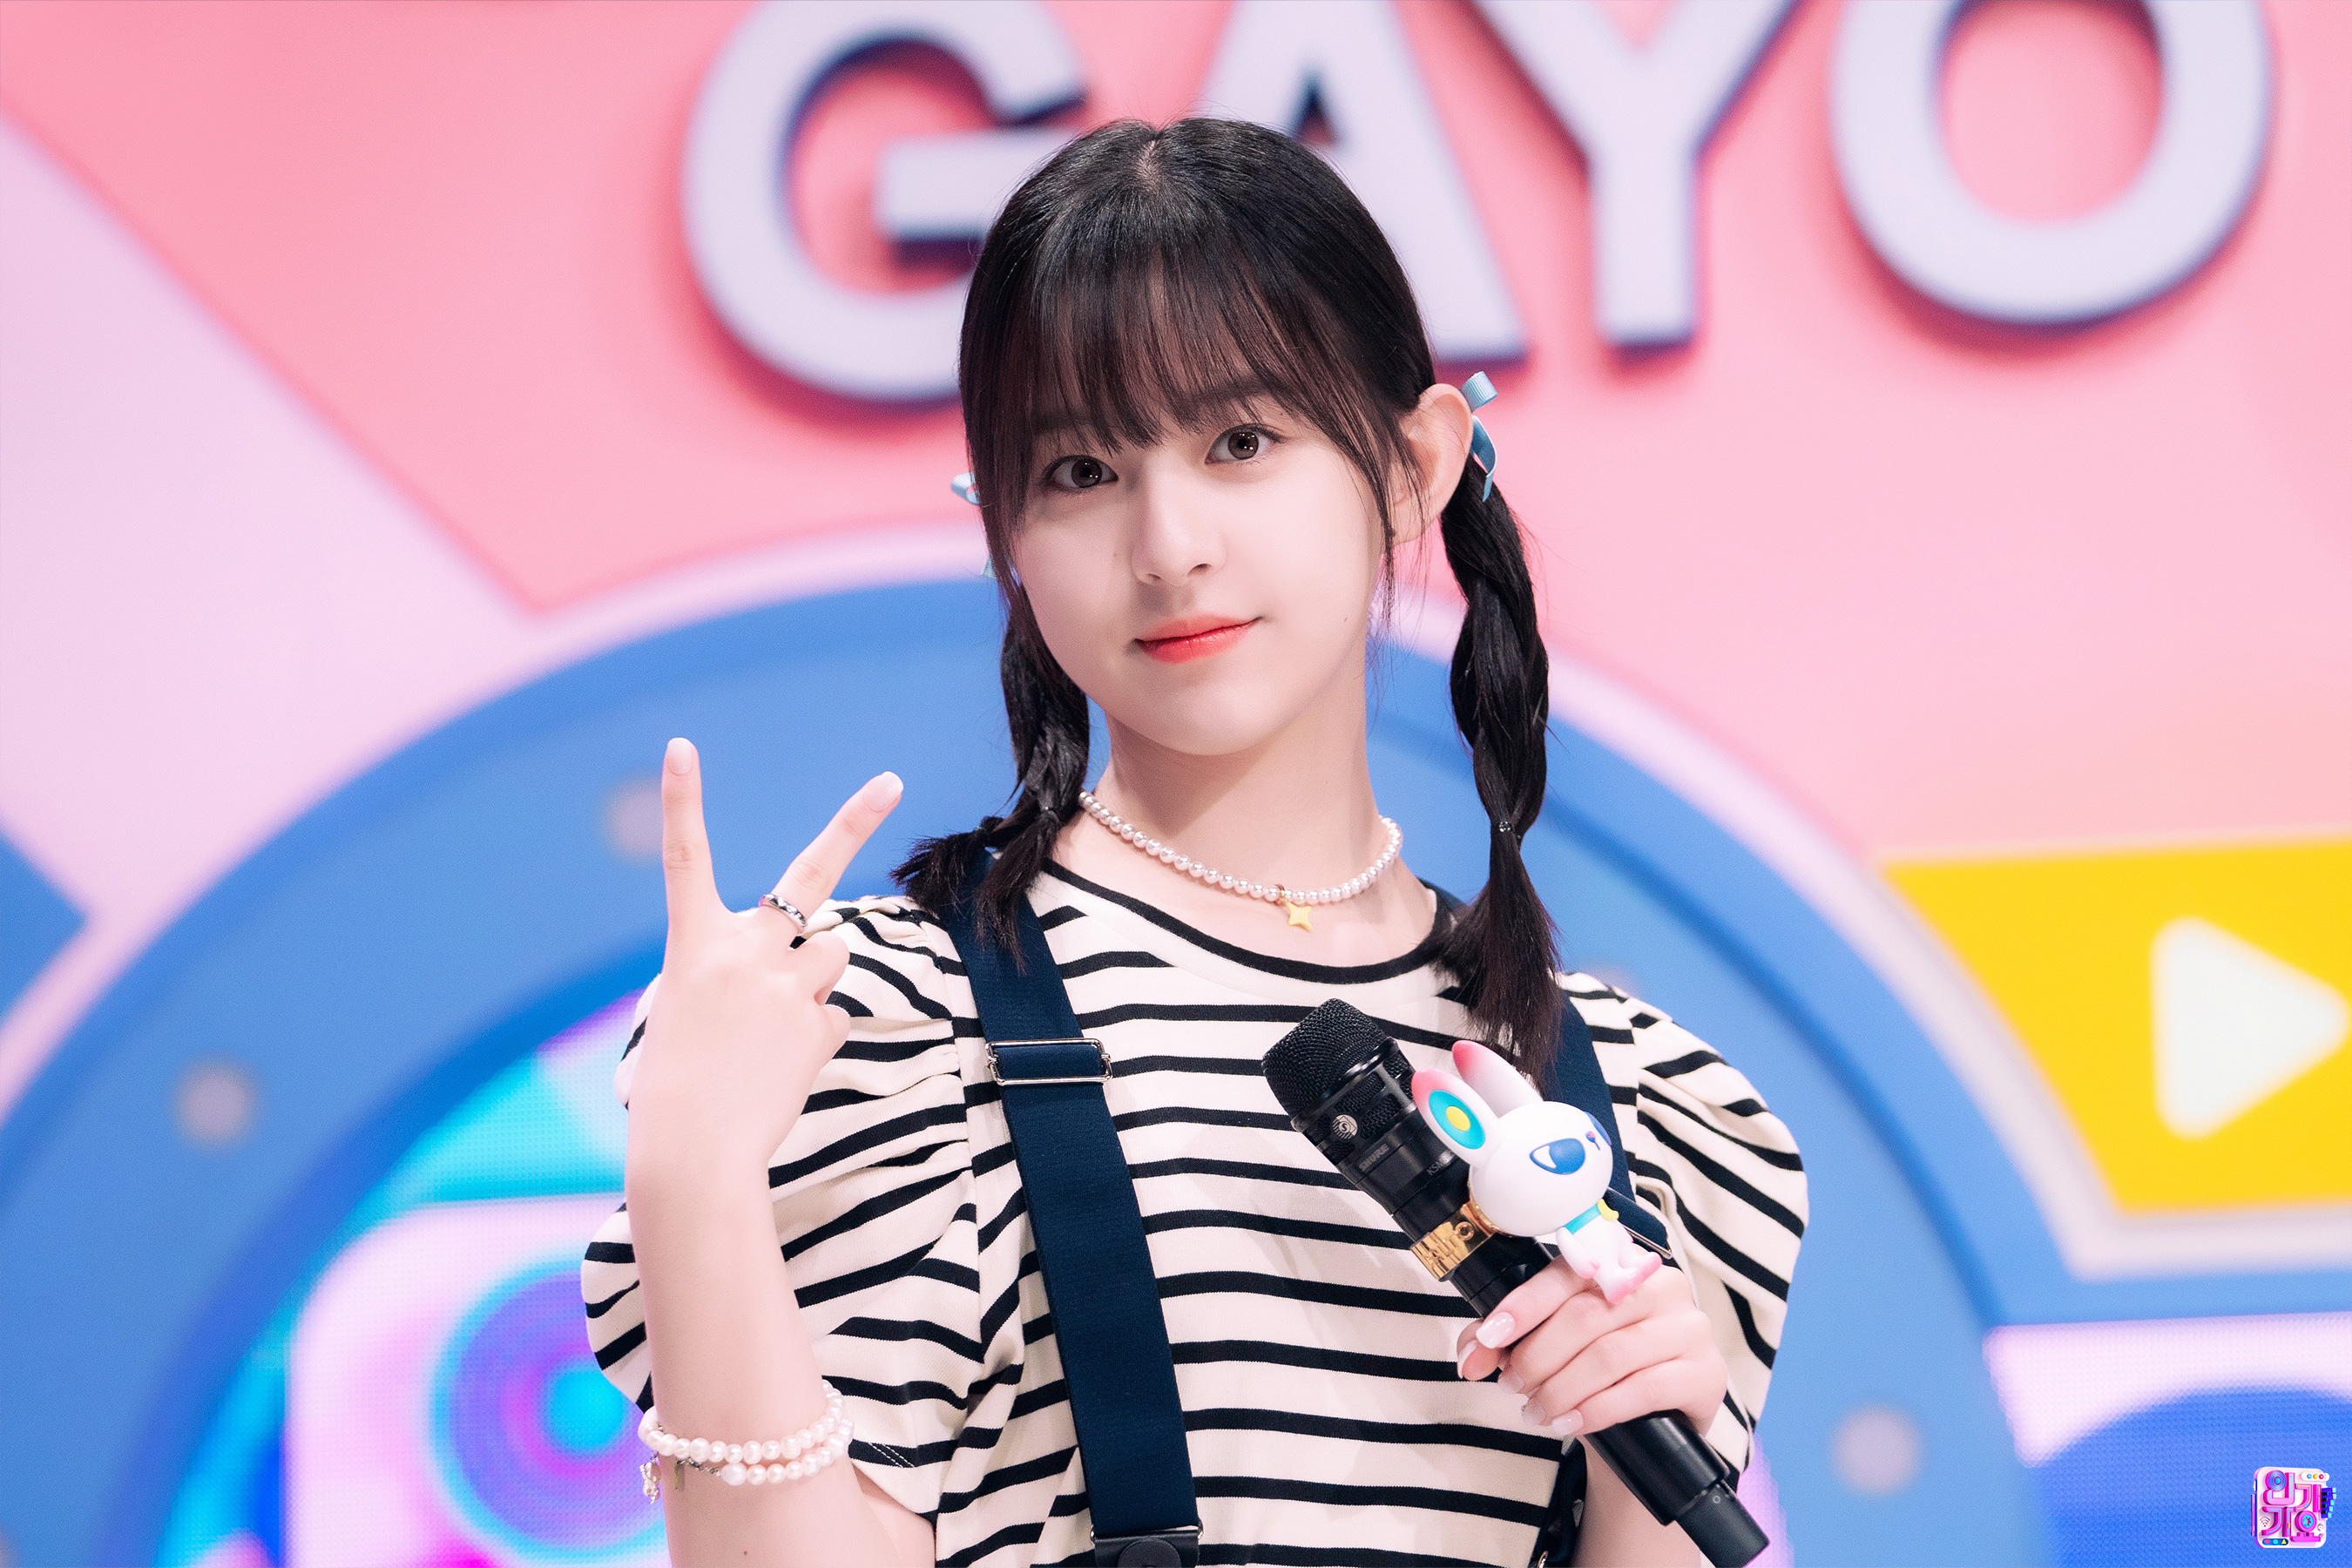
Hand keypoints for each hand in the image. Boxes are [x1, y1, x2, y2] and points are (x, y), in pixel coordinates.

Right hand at [624, 737, 902, 1183]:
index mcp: (691, 945)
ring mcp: (785, 985)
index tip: (682, 746)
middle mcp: (742, 951)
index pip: (683, 856)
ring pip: (831, 956)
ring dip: (813, 982)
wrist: (692, 1153)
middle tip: (891, 779)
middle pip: (808, 876)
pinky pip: (832, 1017)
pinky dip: (813, 1040)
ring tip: (770, 1032)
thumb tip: (813, 981)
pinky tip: (780, 1069)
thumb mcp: (688, 1012)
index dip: (681, 799)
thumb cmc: (676, 1087)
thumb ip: (741, 973)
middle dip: (853, 822)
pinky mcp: (819, 1024)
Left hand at [1455, 1256, 1725, 1441]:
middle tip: (1512, 1385)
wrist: (1655, 1424)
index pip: (1567, 1274)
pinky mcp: (1706, 1373)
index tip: (1489, 1337)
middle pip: (1585, 1316)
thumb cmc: (1601, 1371)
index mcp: (1624, 1264)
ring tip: (1536, 1411)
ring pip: (1610, 1354)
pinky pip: (1644, 1389)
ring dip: (1562, 1388)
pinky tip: (1571, 1423)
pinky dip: (1597, 1409)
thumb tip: (1470, 1354)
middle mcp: (1663, 1286)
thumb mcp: (1555, 1348)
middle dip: (1537, 1356)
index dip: (1523, 1305)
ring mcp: (1690, 1328)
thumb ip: (1509, 1341)